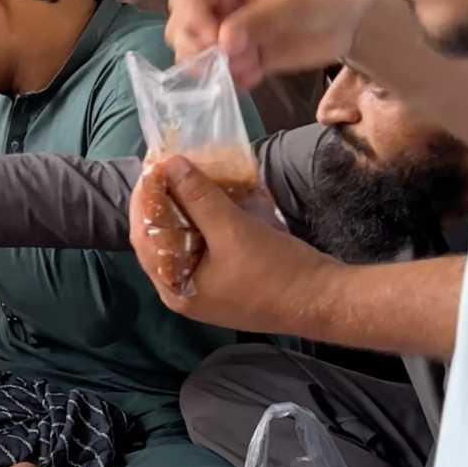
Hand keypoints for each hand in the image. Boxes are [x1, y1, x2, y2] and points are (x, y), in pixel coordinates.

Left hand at [132, 157, 340, 335]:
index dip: (144, 198)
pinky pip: (207, 243)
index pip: (142, 236)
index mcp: (173, 287)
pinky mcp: (228, 277)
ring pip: (184, 238)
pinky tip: (216, 196)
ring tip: (190, 174)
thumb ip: (198, 198)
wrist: (326, 301)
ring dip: (187, 207)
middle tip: (171, 165)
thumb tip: (169, 165)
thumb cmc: (275, 272)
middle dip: (165, 200)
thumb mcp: (233, 230)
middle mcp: (182, 289)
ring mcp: (206, 284)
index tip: (152, 165)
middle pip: (160, 237)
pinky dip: (208, 219)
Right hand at [166, 0, 377, 89]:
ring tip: (242, 71)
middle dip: (194, 47)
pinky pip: (223, 71)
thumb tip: (221, 42)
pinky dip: (231, 79)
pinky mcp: (244, 54)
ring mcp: (230, 30)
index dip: (192, 19)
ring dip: (210, 67)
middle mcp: (221, 1)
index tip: (214, 42)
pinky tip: (253, 78)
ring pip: (196, 52)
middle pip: (181, 25)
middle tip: (220, 63)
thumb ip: (258, 19)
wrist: (360, 13)